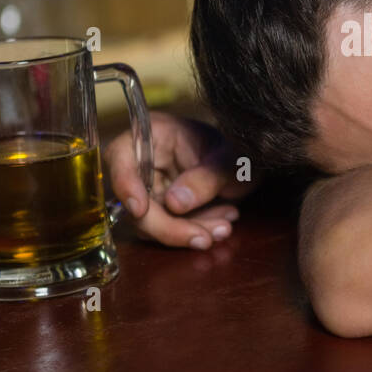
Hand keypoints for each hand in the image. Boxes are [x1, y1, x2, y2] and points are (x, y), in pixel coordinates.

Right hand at [104, 110, 258, 248]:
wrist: (250, 164)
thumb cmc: (240, 149)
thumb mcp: (232, 159)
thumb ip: (206, 178)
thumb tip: (174, 204)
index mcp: (154, 133)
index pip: (121, 155)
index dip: (125, 184)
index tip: (139, 209)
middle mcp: (145, 161)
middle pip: (133, 200)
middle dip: (168, 226)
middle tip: (203, 237)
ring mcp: (151, 187)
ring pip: (149, 222)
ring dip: (185, 232)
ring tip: (223, 228)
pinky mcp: (161, 208)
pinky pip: (166, 229)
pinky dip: (193, 231)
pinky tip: (221, 225)